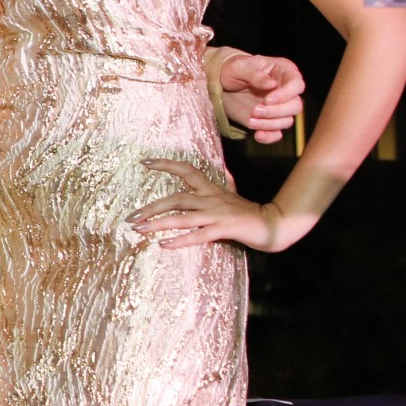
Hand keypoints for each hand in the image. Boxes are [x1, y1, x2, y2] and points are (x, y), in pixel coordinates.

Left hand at [130, 159, 305, 252]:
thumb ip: (228, 181)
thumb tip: (225, 168)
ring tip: (139, 229)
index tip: (146, 162)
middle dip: (152, 207)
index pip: (188, 171)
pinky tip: (163, 244)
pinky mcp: (223, 229)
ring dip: (158, 223)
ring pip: (183, 217)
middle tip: (132, 217)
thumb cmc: (251, 211)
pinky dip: (180, 239)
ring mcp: (217, 214)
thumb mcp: (237, 194)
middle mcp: (212, 199)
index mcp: (212, 190)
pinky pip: (198, 235)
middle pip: (177, 198)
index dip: (167, 165)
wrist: (274, 225)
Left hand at [219, 52, 305, 142]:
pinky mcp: (269, 120)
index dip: (285, 94)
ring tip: (250, 121)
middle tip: (255, 111)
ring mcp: (279, 107)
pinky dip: (269, 136)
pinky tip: (257, 135)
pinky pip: (276, 133)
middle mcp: (286, 90)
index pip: (297, 84)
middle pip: (295, 106)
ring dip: (270, 124)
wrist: (221, 84)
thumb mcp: (239, 66)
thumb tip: (272, 84)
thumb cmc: (232, 69)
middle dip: (276, 111)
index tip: (267, 100)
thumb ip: (255, 74)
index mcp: (284, 71)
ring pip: (287, 120)